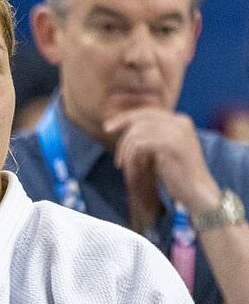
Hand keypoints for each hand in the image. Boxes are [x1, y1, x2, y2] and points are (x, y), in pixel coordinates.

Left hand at [103, 107, 220, 218]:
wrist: (197, 191)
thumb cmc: (177, 173)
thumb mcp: (162, 149)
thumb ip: (150, 135)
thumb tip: (127, 128)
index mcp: (180, 120)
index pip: (147, 112)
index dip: (126, 117)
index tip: (108, 126)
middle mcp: (181, 122)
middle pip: (141, 117)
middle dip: (121, 124)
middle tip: (107, 132)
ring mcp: (178, 132)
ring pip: (138, 132)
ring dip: (126, 149)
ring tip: (124, 164)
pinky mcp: (173, 145)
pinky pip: (140, 144)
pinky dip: (131, 156)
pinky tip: (131, 168)